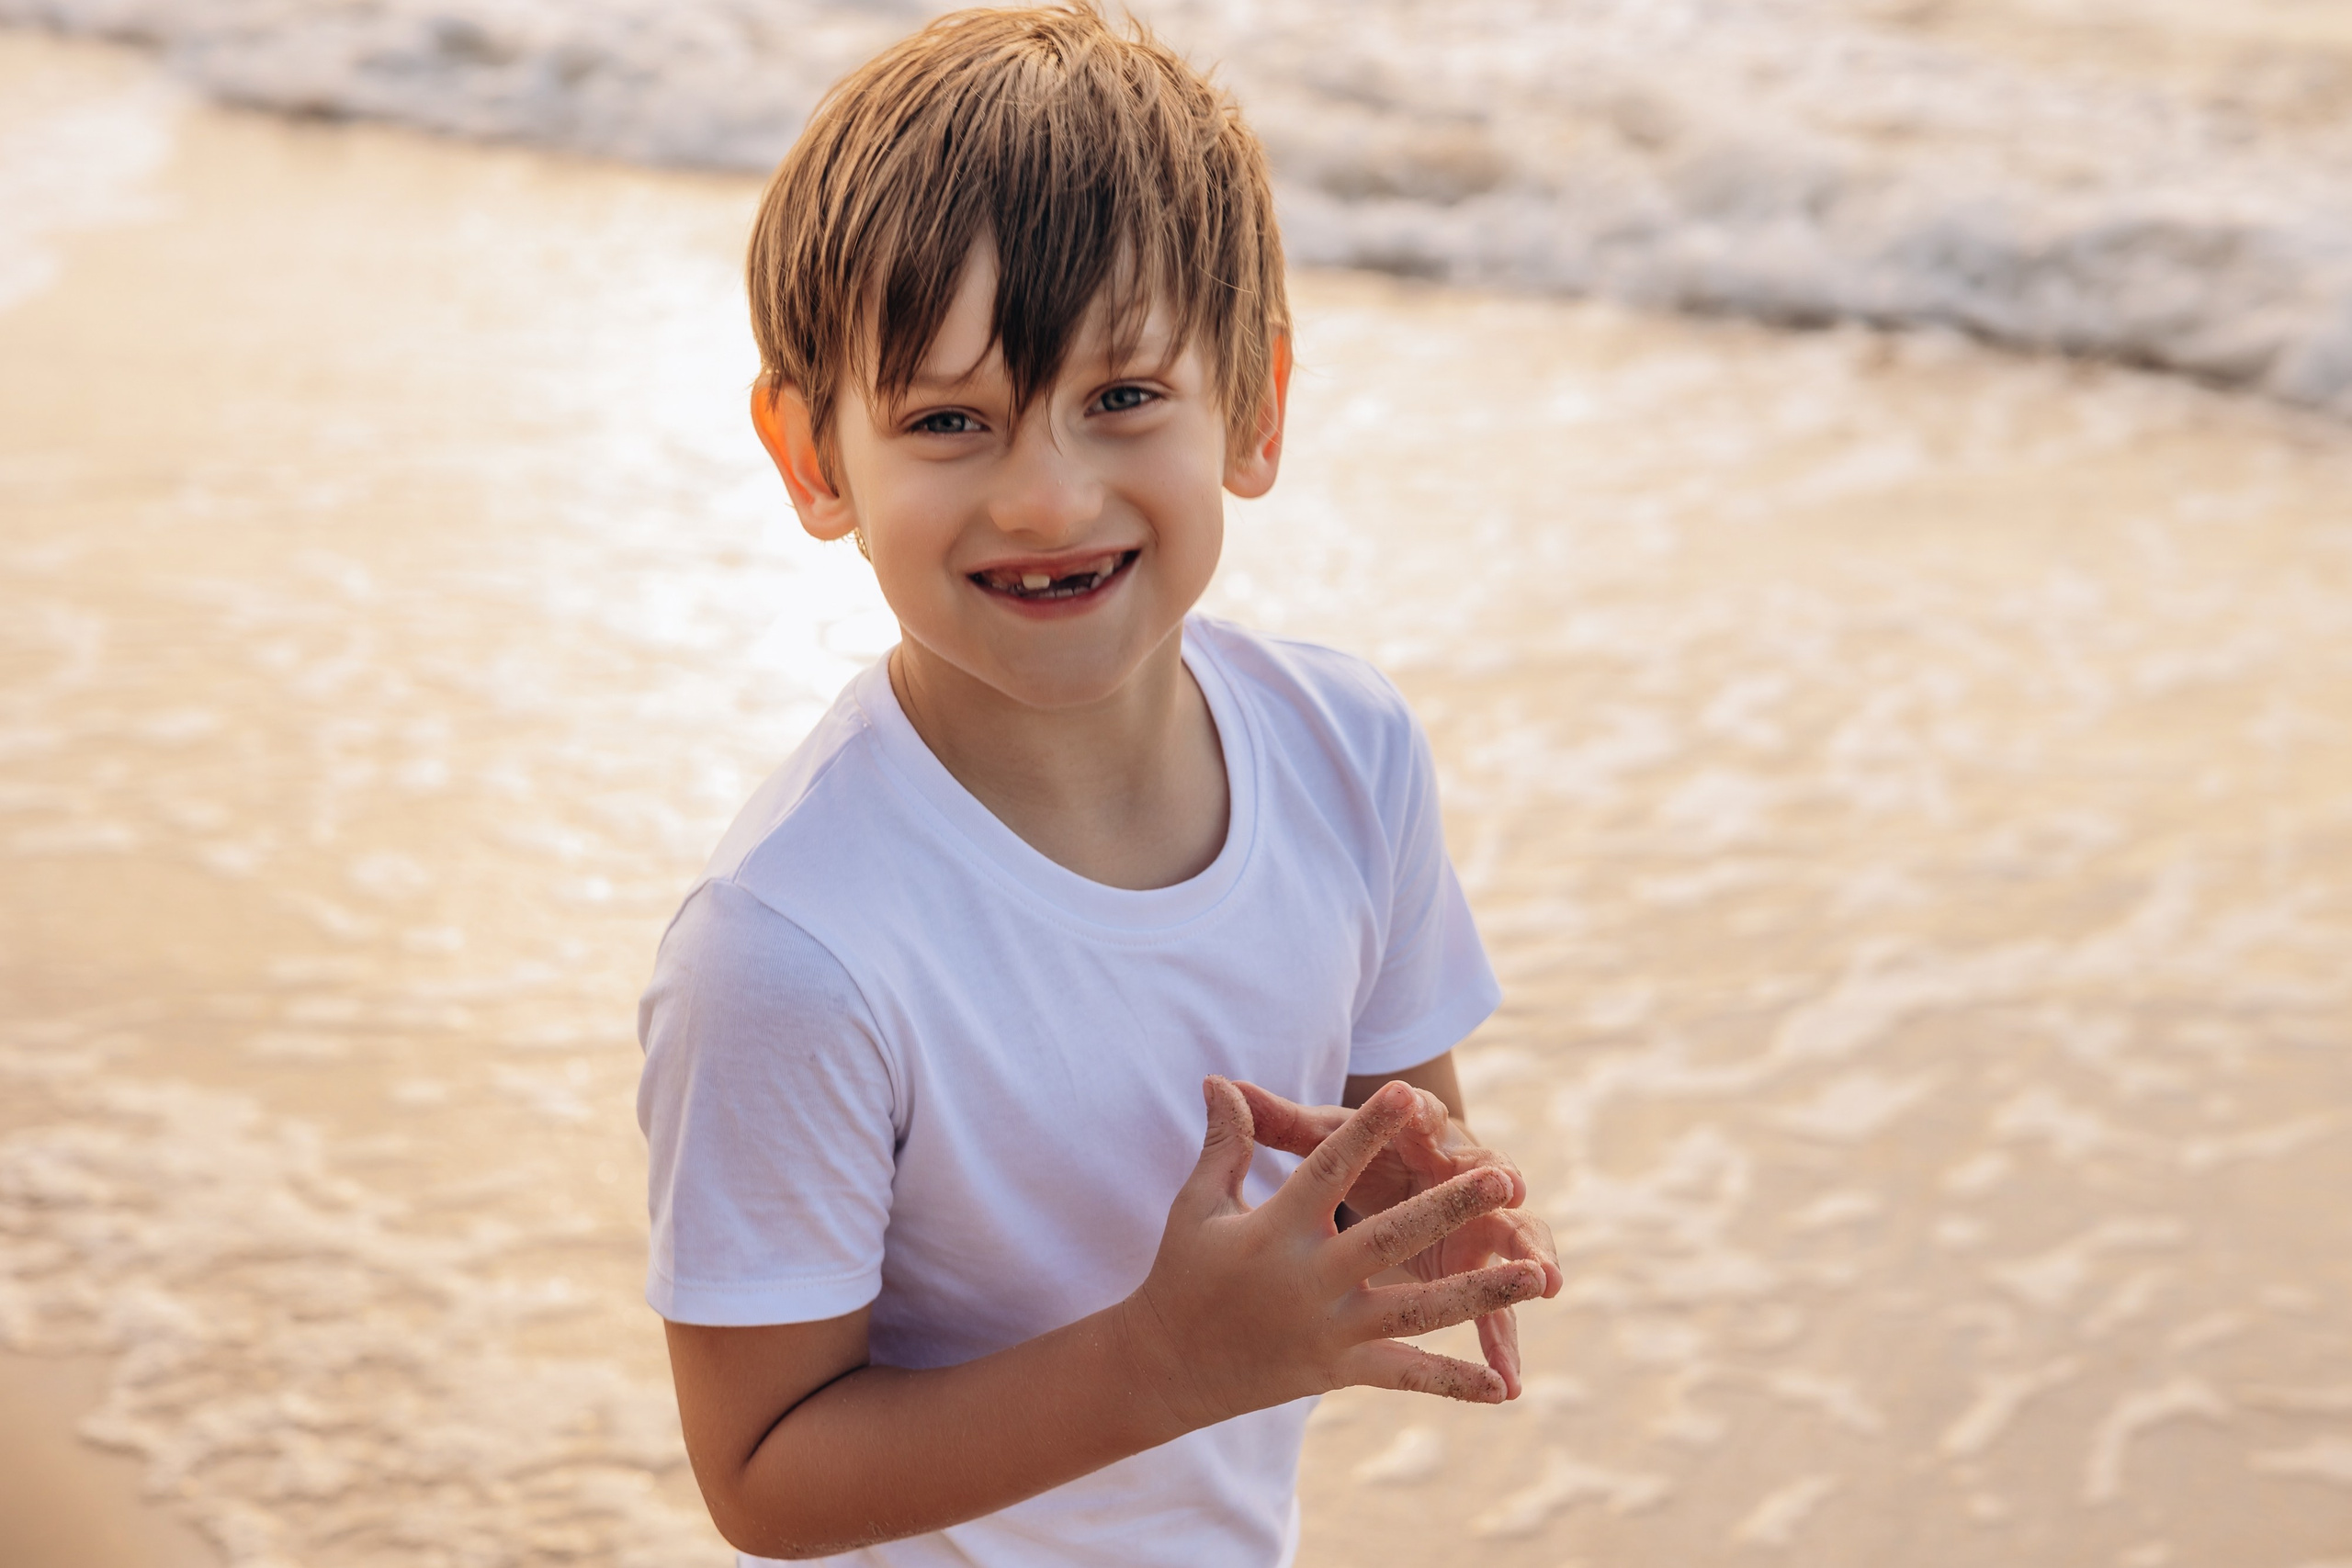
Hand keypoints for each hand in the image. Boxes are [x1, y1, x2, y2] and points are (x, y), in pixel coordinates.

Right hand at [1120, 1078, 1548, 1432]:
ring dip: (1481, 1293)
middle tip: (1504, 1175)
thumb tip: (1218, 1079)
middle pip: (1389, 1236)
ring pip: (1418, 1310)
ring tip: (1537, 1277)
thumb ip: (1226, 1142)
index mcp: (1275, 1232)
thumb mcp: (1199, 1204)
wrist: (1165, 1366)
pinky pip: (1406, 1375)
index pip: (1328, 1169)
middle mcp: (1308, 1282)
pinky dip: (1454, 1382)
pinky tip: (1504, 1388)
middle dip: (1450, 1206)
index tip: (1404, 1090)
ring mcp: (1329, 1331)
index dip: (1366, 1128)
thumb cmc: (1183, 1273)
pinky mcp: (1339, 1372)